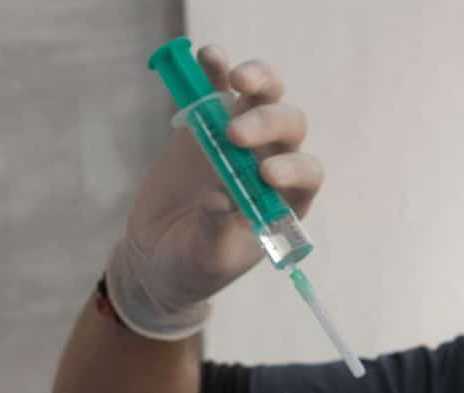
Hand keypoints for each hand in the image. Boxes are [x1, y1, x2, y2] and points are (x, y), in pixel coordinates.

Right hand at [106, 46, 324, 338]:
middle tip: (234, 136)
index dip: (293, 168)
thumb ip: (218, 232)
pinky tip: (208, 56)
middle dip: (267, 123)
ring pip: (264, 96)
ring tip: (236, 77)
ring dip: (257, 80)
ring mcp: (240, 137)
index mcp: (284, 200)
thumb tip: (220, 197)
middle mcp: (270, 161)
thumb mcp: (207, 260)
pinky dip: (214, 68)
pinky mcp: (207, 121)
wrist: (156, 256)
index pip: (306, 173)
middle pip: (288, 126)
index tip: (265, 174)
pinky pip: (217, 87)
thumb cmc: (193, 266)